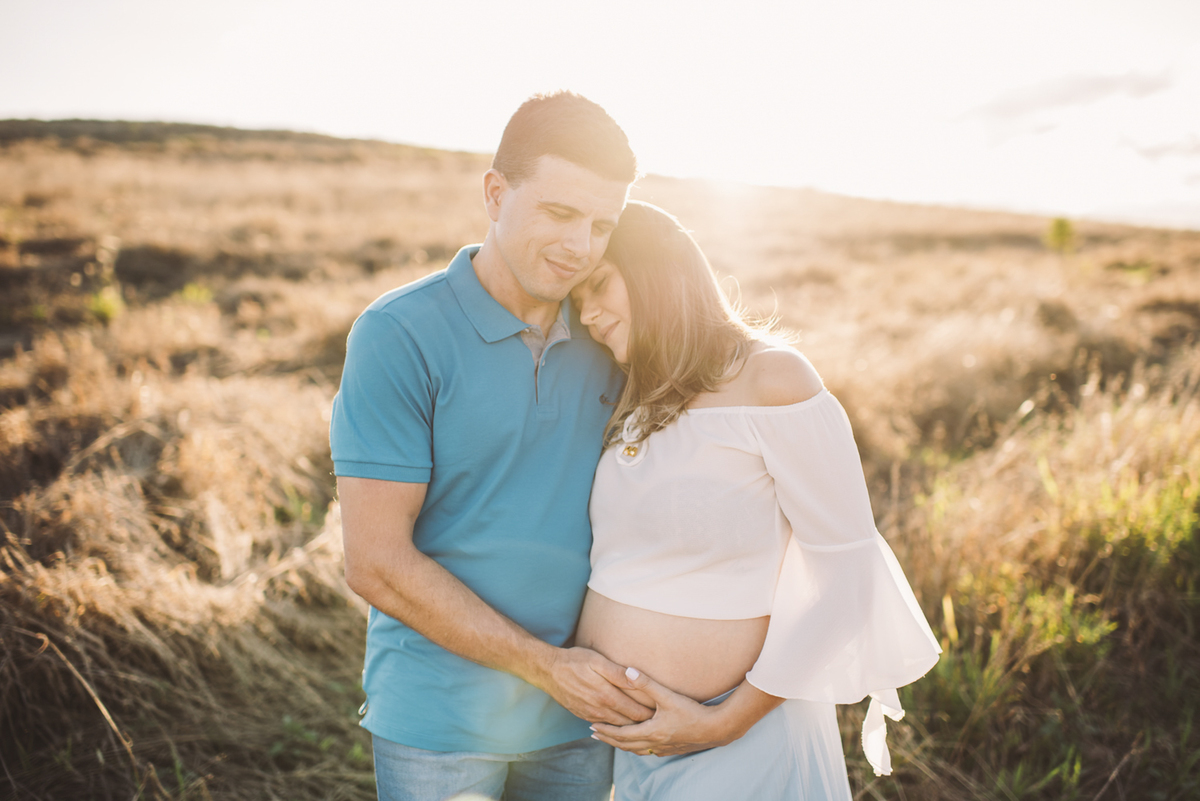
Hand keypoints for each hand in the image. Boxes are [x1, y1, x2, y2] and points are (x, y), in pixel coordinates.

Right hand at [537, 647, 655, 725]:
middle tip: (660, 721)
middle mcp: (600, 709)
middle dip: (644, 723)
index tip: (663, 712)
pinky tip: (622, 724)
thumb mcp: (597, 660)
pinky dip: (616, 727)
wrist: (548, 671)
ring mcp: (591, 715)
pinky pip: (604, 725)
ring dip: (631, 726)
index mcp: (606, 696)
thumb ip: (618, 673)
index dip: (650, 714)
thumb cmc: (575, 660)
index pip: (636, 711)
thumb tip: (637, 680)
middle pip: (629, 722)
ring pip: (617, 726)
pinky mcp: (583, 716)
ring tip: (646, 724)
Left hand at [589, 667, 736, 756]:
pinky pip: (649, 752)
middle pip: (625, 745)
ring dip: (622, 745)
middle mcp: (654, 743)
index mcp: (650, 731)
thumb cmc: (692, 713)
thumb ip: (647, 684)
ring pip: (637, 750)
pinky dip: (638, 749)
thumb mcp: (668, 696)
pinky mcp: (673, 749)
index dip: (606, 730)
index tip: (592, 726)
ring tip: (612, 741)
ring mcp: (663, 748)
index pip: (621, 734)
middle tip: (594, 734)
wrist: (716, 729)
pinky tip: (639, 745)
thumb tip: (628, 671)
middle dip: (609, 739)